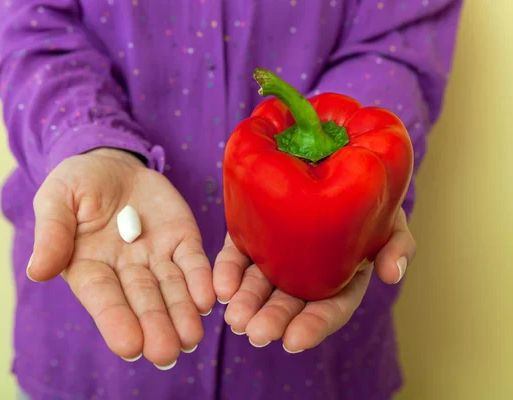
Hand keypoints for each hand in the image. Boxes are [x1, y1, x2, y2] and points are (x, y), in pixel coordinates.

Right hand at [27, 148, 214, 367]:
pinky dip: (201, 280)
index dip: (115, 320)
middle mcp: (125, 270)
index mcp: (89, 266)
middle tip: (167, 352)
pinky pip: (193, 262)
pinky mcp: (182, 240)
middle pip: (142, 301)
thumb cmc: (77, 183)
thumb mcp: (57, 198)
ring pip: (172, 289)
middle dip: (155, 326)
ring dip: (182, 312)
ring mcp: (156, 256)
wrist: (113, 162)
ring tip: (191, 338)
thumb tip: (38, 271)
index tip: (129, 346)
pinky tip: (207, 299)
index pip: (103, 298)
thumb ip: (52, 232)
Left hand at [213, 208, 414, 351]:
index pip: (329, 307)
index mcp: (341, 275)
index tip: (294, 341)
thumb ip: (397, 244)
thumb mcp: (390, 214)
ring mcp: (276, 252)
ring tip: (234, 318)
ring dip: (247, 302)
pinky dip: (227, 273)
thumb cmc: (368, 190)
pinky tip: (220, 288)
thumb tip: (393, 275)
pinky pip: (237, 255)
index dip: (314, 326)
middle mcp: (306, 270)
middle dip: (273, 319)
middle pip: (289, 302)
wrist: (333, 151)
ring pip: (259, 284)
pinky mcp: (251, 232)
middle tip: (255, 333)